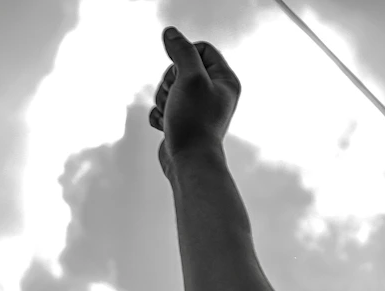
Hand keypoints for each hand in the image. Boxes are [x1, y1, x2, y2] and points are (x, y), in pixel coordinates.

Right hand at [149, 28, 240, 175]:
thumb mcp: (190, 78)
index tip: (180, 73)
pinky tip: (166, 126)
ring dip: (163, 99)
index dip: (184, 56)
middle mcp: (214, 93)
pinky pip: (162, 107)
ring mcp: (196, 108)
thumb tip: (171, 33)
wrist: (189, 163)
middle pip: (180, 67)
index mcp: (225, 80)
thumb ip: (182, 51)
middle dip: (170, 81)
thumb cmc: (195, 122)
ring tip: (172, 114)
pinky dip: (159, 114)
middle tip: (176, 98)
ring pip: (168, 87)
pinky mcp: (181, 121)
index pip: (201, 49)